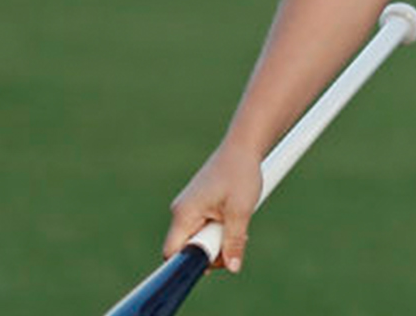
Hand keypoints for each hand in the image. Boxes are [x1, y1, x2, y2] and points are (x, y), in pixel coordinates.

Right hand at [163, 143, 263, 272]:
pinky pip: (204, 227)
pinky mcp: (199, 205)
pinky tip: (235, 219)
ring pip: (199, 238)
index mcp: (184, 213)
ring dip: (219, 239)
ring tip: (239, 225)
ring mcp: (189, 208)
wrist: (244, 147)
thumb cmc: (240, 173)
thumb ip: (234, 241)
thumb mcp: (240, 211)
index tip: (215, 261)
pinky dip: (220, 228)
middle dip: (212, 251)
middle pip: (188, 247)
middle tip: (237, 240)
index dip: (190, 263)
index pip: (172, 252)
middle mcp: (181, 212)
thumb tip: (232, 267)